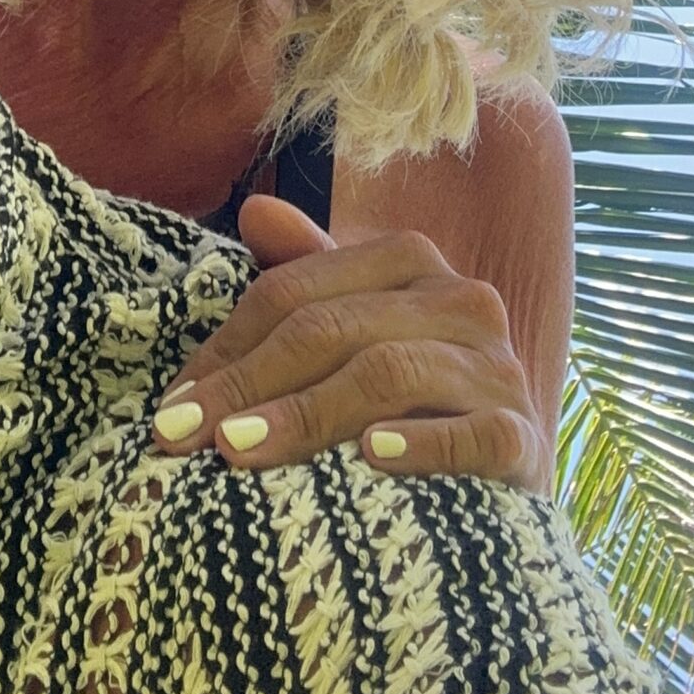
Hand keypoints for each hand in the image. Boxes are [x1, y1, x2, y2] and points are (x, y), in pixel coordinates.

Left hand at [150, 196, 549, 488]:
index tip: (171, 409)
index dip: (226, 347)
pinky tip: (372, 457)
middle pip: (332, 328)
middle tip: (187, 436)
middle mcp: (460, 300)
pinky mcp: (523, 436)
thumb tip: (253, 211)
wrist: (501, 482)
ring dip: (307, 413)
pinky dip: (422, 442)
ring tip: (241, 450)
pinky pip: (475, 432)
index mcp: (408, 263)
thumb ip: (305, 279)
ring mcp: (498, 368)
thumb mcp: (352, 336)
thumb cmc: (408, 402)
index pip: (295, 291)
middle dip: (249, 383)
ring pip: (389, 371)